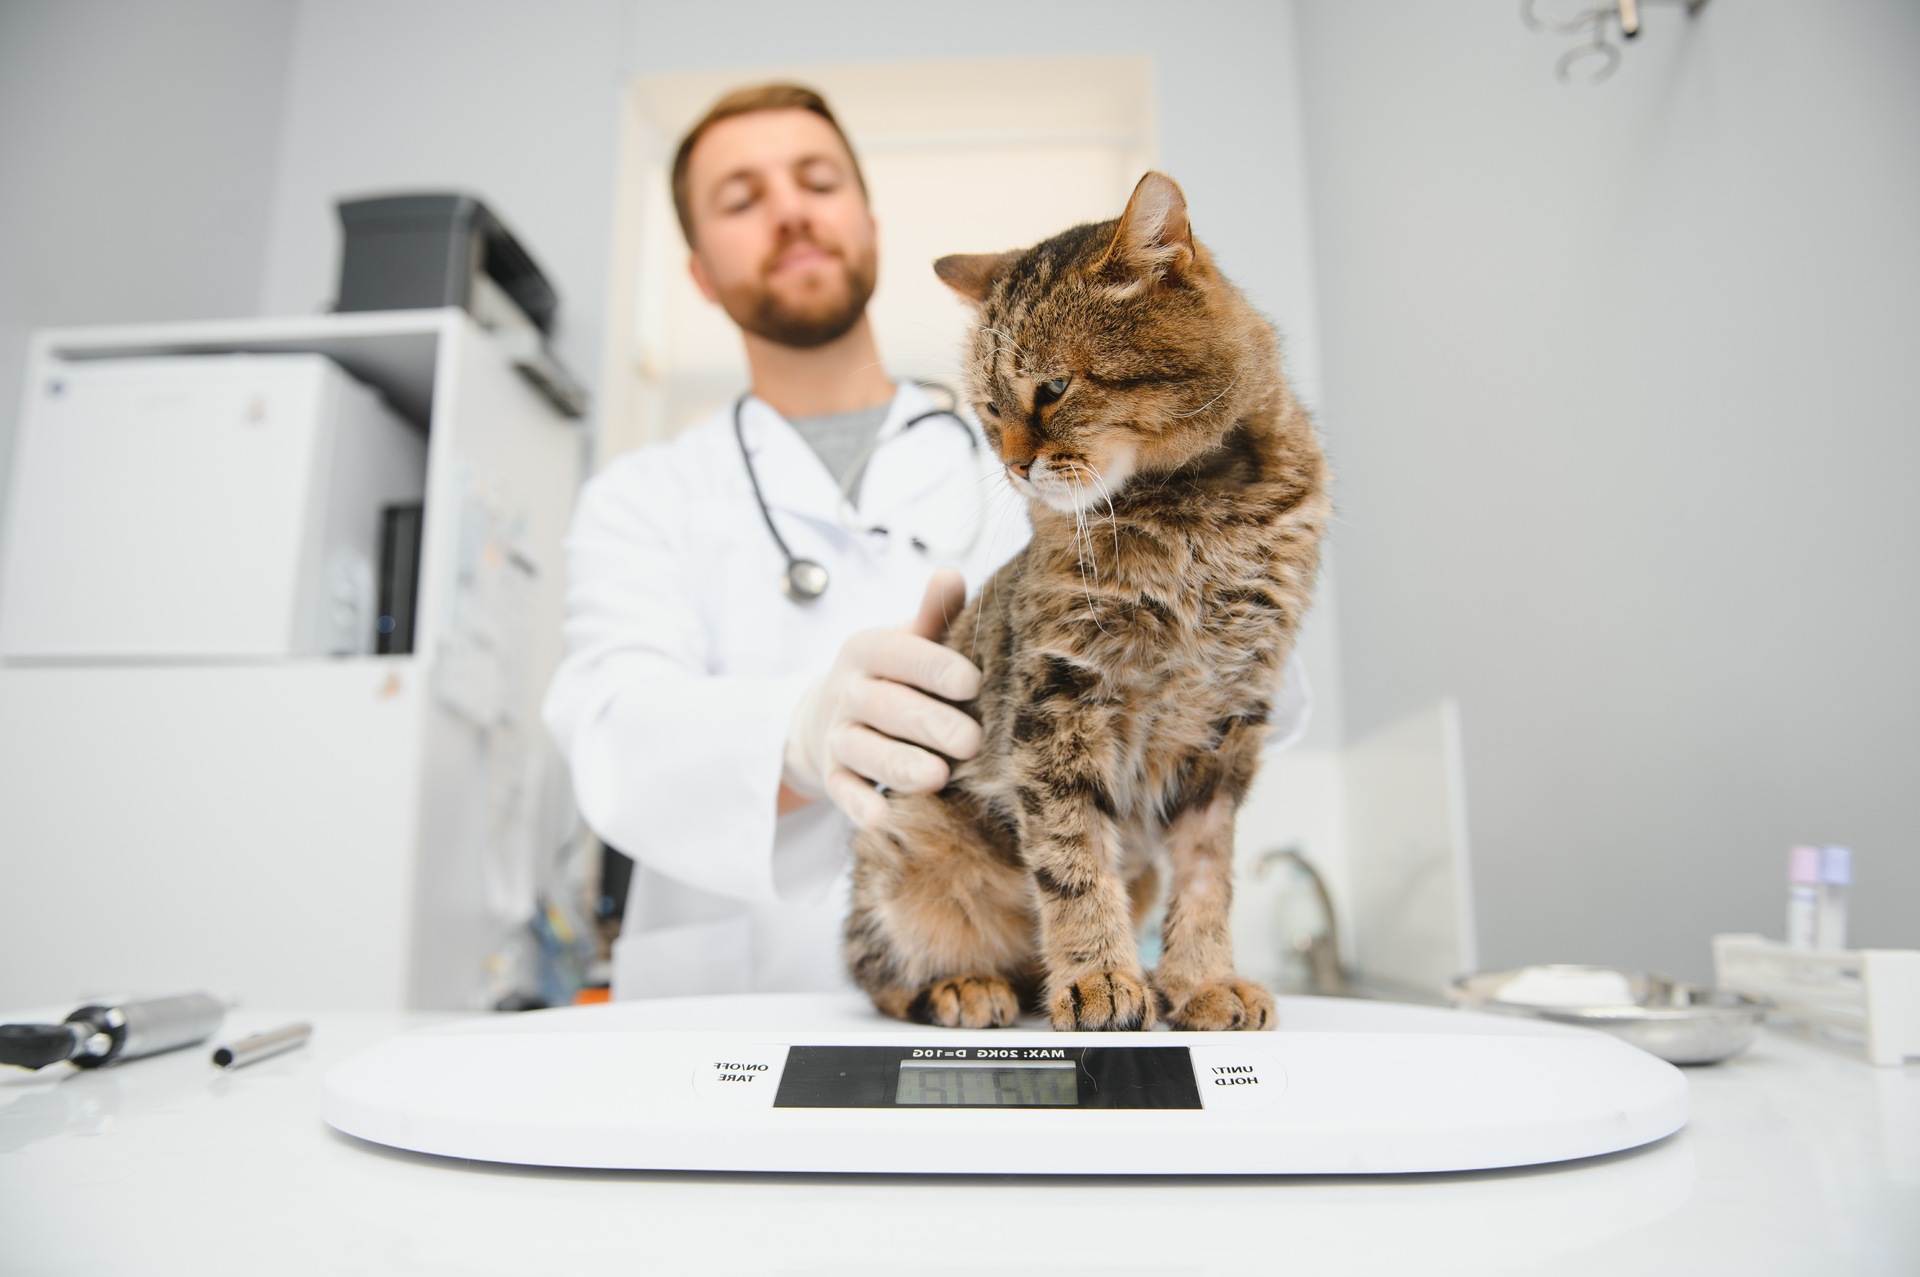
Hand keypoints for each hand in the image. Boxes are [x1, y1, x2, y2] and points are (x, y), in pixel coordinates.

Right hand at [783, 569, 982, 826]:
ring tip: (937, 777)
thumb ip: (932, 615)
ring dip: (899, 765)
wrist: (827, 715)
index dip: (935, 668)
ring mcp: (837, 735)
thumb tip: (950, 573)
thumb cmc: (891, 675)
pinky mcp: (832, 775)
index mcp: (870, 650)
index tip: (973, 683)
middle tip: (972, 741)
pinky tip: (883, 817)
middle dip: (929, 724)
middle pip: (887, 707)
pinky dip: (860, 806)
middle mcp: (849, 691)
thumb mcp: (906, 640)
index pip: (901, 655)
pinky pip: (842, 792)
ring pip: (865, 751)